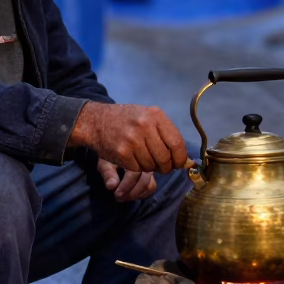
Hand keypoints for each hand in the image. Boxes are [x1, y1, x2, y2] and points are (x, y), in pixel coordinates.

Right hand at [69, 101, 187, 172]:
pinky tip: (132, 158)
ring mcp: (132, 140)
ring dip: (150, 167)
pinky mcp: (121, 153)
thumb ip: (167, 134)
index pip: (177, 142)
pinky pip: (137, 169)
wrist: (96, 121)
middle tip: (162, 166)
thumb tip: (187, 161)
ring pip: (151, 165)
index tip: (179, 164)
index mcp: (155, 115)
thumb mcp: (148, 117)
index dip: (180, 158)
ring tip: (144, 158)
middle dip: (166, 167)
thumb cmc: (127, 119)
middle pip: (165, 157)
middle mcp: (144, 126)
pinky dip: (137, 168)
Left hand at [97, 159, 156, 201]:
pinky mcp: (152, 175)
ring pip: (150, 186)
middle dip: (131, 193)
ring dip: (137, 195)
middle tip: (119, 198)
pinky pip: (152, 187)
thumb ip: (108, 173)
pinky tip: (131, 195)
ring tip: (124, 197)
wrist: (118, 150)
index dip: (126, 186)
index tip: (116, 194)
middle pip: (144, 182)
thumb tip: (111, 186)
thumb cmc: (111, 157)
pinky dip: (142, 194)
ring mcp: (151, 168)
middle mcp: (146, 161)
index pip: (134, 174)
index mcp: (134, 156)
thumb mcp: (105, 163)